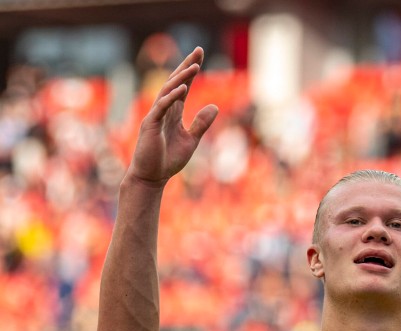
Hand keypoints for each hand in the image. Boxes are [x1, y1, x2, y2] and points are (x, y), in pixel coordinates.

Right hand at [128, 47, 218, 186]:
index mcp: (173, 112)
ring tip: (194, 66)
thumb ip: (202, 123)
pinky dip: (172, 97)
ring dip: (181, 78)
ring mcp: (155, 116)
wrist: (152, 176)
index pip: (183, 85)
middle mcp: (163, 109)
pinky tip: (183, 88)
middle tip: (198, 50)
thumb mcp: (192, 140)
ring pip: (168, 91)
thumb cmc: (168, 159)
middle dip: (186, 66)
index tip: (200, 55)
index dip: (191, 70)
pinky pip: (161, 107)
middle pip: (175, 82)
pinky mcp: (150, 125)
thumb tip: (215, 106)